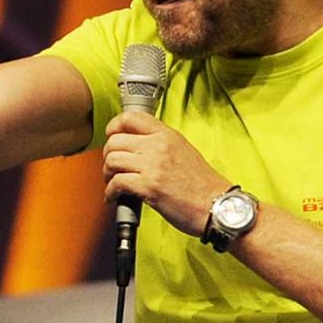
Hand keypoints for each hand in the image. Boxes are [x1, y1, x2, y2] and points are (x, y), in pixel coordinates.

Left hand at [102, 111, 228, 236]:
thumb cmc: (201, 184)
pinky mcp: (149, 186)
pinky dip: (110, 191)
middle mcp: (158, 146)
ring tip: (112, 182)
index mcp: (167, 135)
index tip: (111, 135)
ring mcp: (153, 165)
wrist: (215, 205)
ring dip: (107, 173)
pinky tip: (115, 197)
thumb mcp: (183, 150)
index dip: (114, 126)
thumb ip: (161, 143)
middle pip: (115, 140)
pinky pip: (116, 183)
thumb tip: (137, 144)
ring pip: (112, 160)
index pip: (130, 117)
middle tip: (111, 166)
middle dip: (107, 155)